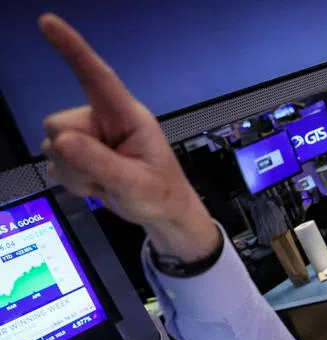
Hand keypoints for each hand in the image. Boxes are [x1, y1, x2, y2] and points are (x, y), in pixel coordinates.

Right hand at [38, 14, 218, 259]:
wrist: (162, 214)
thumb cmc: (160, 193)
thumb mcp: (135, 183)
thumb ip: (100, 163)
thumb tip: (63, 140)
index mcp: (126, 116)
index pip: (96, 77)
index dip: (72, 49)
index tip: (48, 23)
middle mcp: (103, 119)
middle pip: (59, 124)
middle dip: (74, 156)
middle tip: (107, 176)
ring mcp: (89, 136)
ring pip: (54, 146)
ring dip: (76, 172)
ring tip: (107, 182)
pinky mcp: (78, 153)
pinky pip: (56, 164)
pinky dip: (73, 181)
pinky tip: (97, 185)